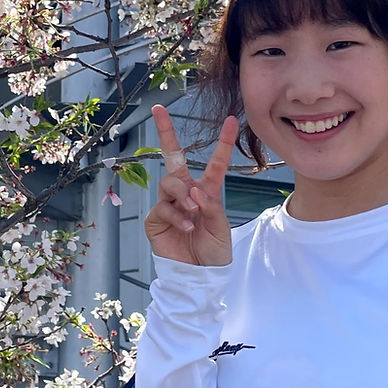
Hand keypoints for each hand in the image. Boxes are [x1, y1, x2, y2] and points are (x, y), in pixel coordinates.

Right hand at [144, 104, 238, 265]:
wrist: (199, 277)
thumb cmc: (214, 252)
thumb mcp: (221, 227)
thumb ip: (211, 205)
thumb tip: (194, 188)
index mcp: (207, 192)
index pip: (215, 163)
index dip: (223, 142)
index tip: (231, 121)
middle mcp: (186, 193)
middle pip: (173, 158)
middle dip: (165, 132)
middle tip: (158, 111)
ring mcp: (169, 205)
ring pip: (169, 182)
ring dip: (182, 194)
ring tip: (193, 211)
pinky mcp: (156, 220)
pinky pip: (164, 208)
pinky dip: (177, 216)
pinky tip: (187, 227)